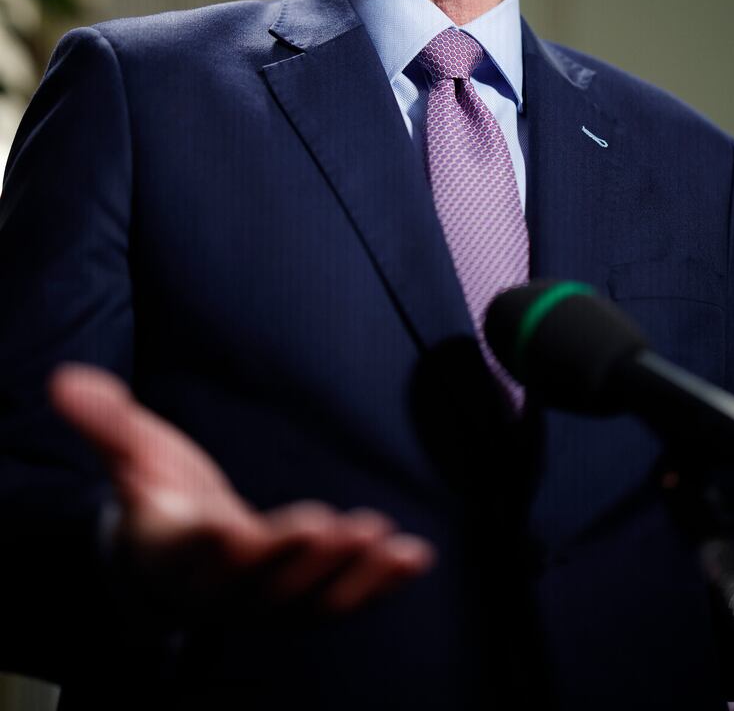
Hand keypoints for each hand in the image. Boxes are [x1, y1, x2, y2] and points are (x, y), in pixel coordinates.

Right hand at [49, 364, 434, 615]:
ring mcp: (264, 603)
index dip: (215, 546)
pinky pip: (341, 604)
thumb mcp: (132, 456)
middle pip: (258, 584)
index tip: (231, 530)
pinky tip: (416, 557)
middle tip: (332, 526)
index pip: (194, 554)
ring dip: (347, 575)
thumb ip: (106, 421)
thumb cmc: (159, 498)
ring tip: (382, 540)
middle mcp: (221, 588)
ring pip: (306, 602)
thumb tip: (65, 380)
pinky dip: (379, 585)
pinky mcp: (301, 603)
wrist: (176, 558)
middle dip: (295, 559)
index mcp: (175, 551)